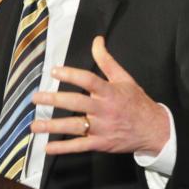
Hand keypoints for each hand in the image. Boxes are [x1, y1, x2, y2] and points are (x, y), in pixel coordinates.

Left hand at [30, 36, 170, 154]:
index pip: (89, 80)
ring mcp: (103, 128)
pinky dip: (63, 148)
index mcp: (111, 92)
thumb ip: (107, 61)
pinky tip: (48, 147)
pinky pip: (80, 146)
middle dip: (54, 100)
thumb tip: (97, 40)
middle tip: (36, 98)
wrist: (153, 129)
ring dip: (52, 126)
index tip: (54, 71)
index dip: (71, 75)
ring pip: (74, 126)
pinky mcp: (101, 143)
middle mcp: (105, 110)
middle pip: (76, 103)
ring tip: (34, 125)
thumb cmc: (137, 102)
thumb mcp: (125, 79)